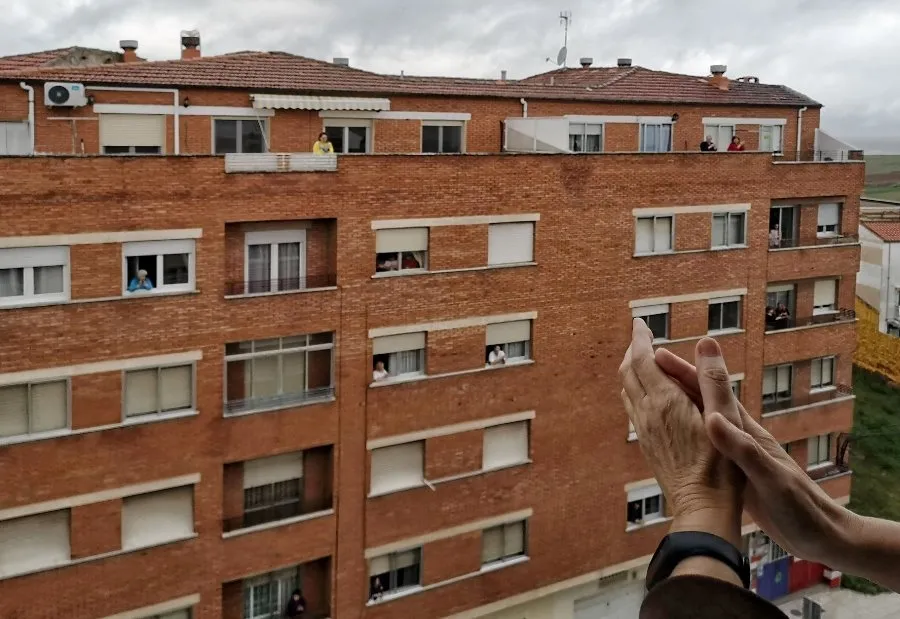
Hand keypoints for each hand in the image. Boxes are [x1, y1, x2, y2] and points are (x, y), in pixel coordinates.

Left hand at [619, 320, 743, 545]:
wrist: (702, 508)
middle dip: (633, 351)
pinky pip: (633, 409)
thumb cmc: (720, 466)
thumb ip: (712, 378)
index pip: (642, 360)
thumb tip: (706, 341)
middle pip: (629, 373)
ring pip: (628, 391)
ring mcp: (644, 431)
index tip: (639, 322)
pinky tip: (646, 396)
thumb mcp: (724, 418)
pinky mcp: (647, 445)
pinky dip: (636, 390)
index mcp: (664, 402)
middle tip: (641, 335)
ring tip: (643, 360)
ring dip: (632, 370)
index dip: (640, 338)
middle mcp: (647, 414)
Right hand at [656, 346, 852, 564]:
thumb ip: (743, 448)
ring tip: (656, 392)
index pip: (711, 394)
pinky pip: (702, 444)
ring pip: (699, 420)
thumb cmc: (800, 507)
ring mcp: (737, 454)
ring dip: (677, 403)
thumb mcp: (771, 477)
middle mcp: (740, 437)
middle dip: (676, 380)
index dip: (686, 373)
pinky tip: (676, 435)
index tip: (659, 355)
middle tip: (649, 363)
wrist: (820, 534)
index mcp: (746, 433)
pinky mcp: (735, 473)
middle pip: (702, 400)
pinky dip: (684, 433)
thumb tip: (713, 418)